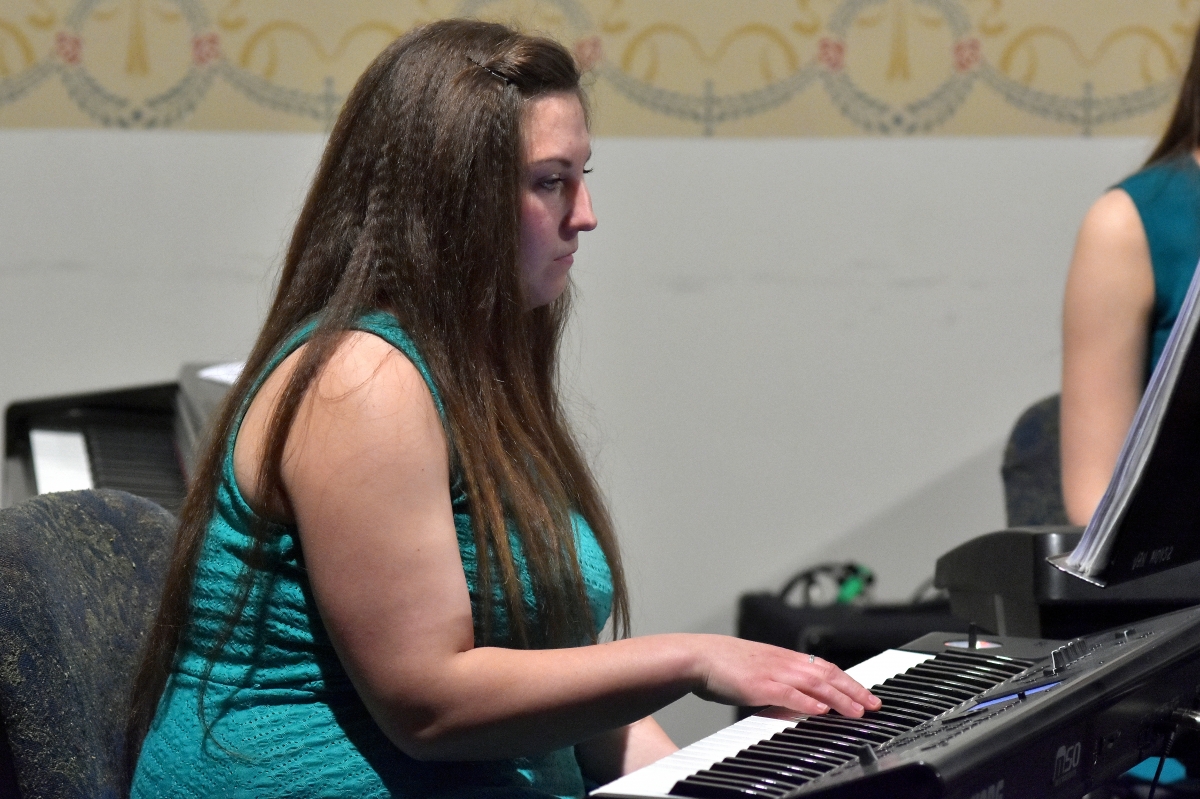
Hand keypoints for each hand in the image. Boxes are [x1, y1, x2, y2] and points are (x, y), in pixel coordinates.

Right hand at [689, 635, 880, 717]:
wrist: (700, 656)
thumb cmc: (724, 664)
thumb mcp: (759, 669)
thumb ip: (780, 682)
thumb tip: (798, 698)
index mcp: (785, 657)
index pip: (825, 667)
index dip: (848, 681)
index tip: (866, 694)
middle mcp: (784, 662)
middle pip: (828, 674)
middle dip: (854, 690)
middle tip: (873, 705)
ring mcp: (774, 672)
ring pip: (815, 684)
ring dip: (839, 698)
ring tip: (856, 711)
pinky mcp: (760, 685)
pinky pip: (789, 693)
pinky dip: (807, 702)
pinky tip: (821, 711)